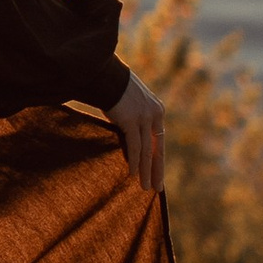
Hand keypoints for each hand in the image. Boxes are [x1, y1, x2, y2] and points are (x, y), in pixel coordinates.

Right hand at [109, 75, 165, 193]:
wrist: (104, 74)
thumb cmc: (113, 87)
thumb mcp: (131, 102)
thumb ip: (136, 117)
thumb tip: (130, 134)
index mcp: (157, 110)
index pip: (159, 140)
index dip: (159, 158)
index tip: (159, 174)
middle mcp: (154, 114)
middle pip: (157, 148)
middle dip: (157, 170)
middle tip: (157, 188)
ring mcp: (144, 117)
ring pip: (148, 151)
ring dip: (146, 171)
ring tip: (145, 187)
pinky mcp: (132, 120)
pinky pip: (135, 147)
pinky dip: (135, 162)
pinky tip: (134, 175)